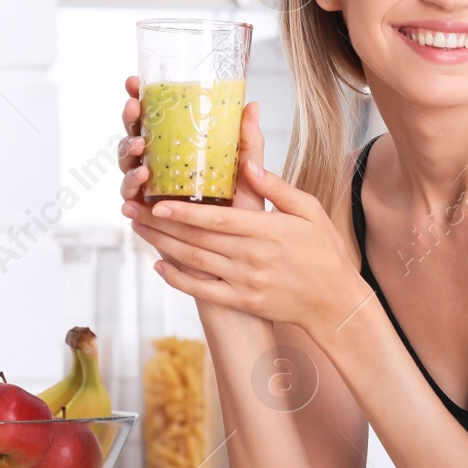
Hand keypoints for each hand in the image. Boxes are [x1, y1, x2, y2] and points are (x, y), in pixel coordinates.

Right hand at [118, 76, 268, 210]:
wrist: (237, 248)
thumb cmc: (241, 209)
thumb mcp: (248, 172)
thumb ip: (249, 142)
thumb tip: (252, 106)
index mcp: (179, 147)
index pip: (155, 117)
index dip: (140, 97)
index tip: (133, 82)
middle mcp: (160, 164)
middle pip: (135, 134)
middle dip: (130, 119)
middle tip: (134, 109)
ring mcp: (150, 187)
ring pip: (127, 164)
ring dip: (128, 152)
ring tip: (139, 148)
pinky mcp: (147, 213)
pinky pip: (131, 201)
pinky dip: (129, 194)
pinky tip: (133, 194)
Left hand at [123, 160, 369, 334]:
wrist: (335, 301)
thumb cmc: (324, 251)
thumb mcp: (310, 211)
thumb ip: (277, 188)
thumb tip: (247, 165)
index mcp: (268, 231)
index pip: (218, 220)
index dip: (184, 212)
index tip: (157, 201)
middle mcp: (253, 257)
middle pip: (197, 240)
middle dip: (160, 225)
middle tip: (132, 209)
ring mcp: (246, 282)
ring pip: (195, 262)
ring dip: (162, 246)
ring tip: (138, 230)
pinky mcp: (243, 302)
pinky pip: (204, 291)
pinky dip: (179, 280)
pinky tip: (160, 266)